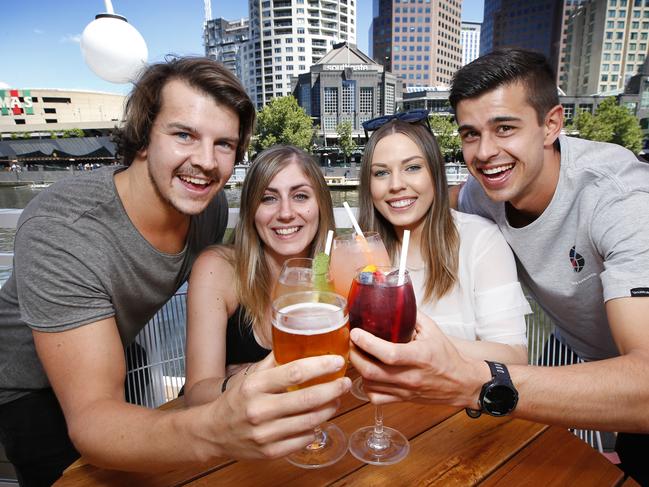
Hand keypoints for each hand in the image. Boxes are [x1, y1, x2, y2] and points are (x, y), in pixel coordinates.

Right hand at [201, 353, 350, 459]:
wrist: (213, 432)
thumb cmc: (236, 400)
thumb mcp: (250, 377)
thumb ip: (273, 362)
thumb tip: (296, 342)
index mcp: (255, 385)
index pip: (295, 372)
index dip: (321, 366)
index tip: (337, 360)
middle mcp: (260, 409)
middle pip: (307, 398)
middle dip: (333, 389)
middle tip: (345, 382)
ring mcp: (265, 433)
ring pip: (310, 421)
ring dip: (329, 409)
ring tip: (336, 399)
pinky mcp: (270, 452)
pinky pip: (303, 439)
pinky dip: (315, 429)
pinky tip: (318, 420)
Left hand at [350, 312, 488, 406]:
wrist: (462, 383)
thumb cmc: (447, 356)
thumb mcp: (433, 330)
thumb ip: (412, 315)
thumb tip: (394, 300)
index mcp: (420, 357)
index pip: (388, 353)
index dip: (367, 343)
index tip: (355, 332)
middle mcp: (411, 376)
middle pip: (372, 371)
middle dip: (355, 355)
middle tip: (352, 342)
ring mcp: (405, 390)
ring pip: (370, 384)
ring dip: (359, 369)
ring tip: (358, 355)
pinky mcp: (402, 399)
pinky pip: (376, 398)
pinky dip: (367, 386)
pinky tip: (368, 375)